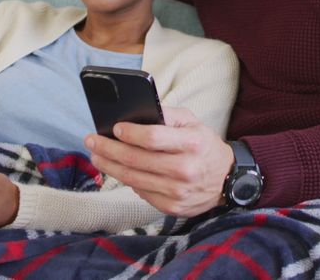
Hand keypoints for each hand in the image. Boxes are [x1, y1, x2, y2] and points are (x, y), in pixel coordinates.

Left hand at [84, 107, 233, 216]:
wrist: (228, 180)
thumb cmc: (204, 146)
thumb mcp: (193, 122)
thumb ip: (168, 114)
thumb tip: (137, 111)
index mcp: (192, 143)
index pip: (152, 138)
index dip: (129, 133)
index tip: (114, 128)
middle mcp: (185, 169)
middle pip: (136, 159)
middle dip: (108, 149)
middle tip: (92, 140)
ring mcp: (178, 191)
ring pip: (133, 178)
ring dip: (109, 166)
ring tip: (97, 156)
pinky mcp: (173, 207)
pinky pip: (141, 193)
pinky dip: (126, 181)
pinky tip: (117, 170)